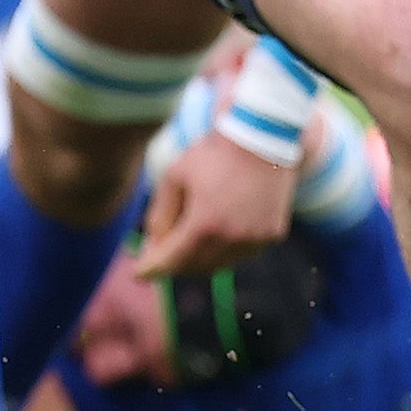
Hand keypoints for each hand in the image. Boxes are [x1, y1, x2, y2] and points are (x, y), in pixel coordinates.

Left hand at [129, 128, 299, 277]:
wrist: (264, 136)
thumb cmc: (214, 154)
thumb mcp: (175, 177)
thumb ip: (160, 214)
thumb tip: (153, 245)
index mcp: (205, 225)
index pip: (170, 261)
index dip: (151, 269)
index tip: (139, 274)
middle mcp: (232, 238)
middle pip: (194, 266)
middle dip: (175, 263)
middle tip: (162, 253)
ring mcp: (255, 239)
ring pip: (219, 264)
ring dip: (201, 258)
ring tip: (190, 240)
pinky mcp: (272, 234)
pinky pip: (242, 253)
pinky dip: (226, 249)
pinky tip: (219, 233)